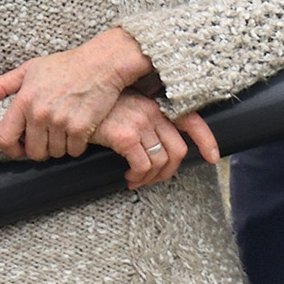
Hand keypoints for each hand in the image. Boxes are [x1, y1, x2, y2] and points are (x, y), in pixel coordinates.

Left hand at [0, 26, 152, 160]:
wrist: (101, 63)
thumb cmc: (65, 65)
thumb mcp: (30, 69)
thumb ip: (3, 85)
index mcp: (24, 100)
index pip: (4, 138)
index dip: (10, 150)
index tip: (19, 149)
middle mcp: (39, 113)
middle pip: (33, 152)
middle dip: (40, 150)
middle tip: (48, 139)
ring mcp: (60, 121)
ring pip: (55, 153)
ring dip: (60, 147)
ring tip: (64, 130)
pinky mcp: (81, 128)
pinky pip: (74, 151)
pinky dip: (77, 146)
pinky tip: (79, 130)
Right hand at [96, 92, 218, 190]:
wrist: (71, 105)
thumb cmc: (95, 110)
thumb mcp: (125, 108)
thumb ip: (144, 120)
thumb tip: (156, 146)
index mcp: (155, 103)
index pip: (191, 120)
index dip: (206, 140)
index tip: (213, 157)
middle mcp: (152, 111)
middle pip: (177, 150)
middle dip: (168, 172)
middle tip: (152, 179)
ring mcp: (140, 122)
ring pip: (161, 161)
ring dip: (150, 178)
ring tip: (136, 180)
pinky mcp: (125, 135)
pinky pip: (142, 165)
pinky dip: (138, 177)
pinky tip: (128, 177)